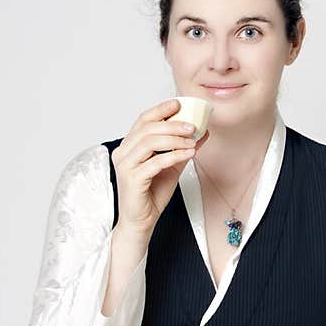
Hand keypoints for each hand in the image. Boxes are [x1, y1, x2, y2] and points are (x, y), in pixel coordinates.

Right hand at [111, 98, 209, 238]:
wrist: (141, 221)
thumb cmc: (151, 194)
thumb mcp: (172, 166)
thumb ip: (183, 148)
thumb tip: (202, 132)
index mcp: (129, 147)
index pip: (143, 121)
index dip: (160, 110)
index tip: (179, 104)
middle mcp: (123, 153)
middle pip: (147, 129)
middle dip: (172, 124)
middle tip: (193, 125)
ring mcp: (125, 166)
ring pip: (149, 142)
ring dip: (174, 139)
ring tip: (192, 141)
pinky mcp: (132, 179)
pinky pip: (155, 162)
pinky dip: (174, 155)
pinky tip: (188, 154)